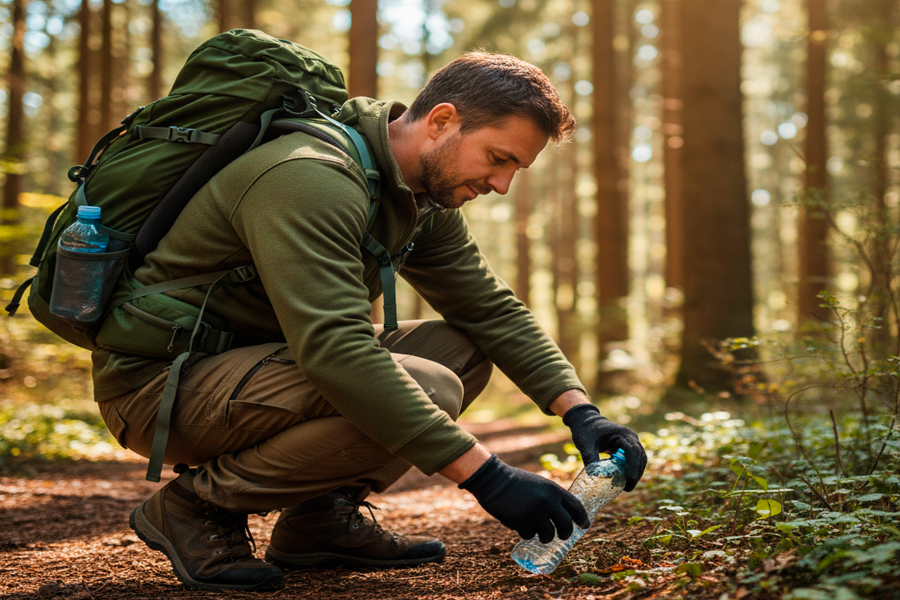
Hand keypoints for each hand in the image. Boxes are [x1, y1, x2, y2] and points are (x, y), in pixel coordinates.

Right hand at [458, 454, 588, 542]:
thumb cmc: (515, 482)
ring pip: (548, 534)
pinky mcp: (521, 520)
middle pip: (566, 525)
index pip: (576, 506)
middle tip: (561, 536)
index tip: (584, 525)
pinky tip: (520, 525)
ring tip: (540, 535)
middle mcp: (548, 501)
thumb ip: (551, 497)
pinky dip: (525, 533)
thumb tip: (563, 515)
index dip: (582, 518)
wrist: (493, 479)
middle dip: (565, 534)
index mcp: (554, 489)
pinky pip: (529, 534)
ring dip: (544, 537)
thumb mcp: (539, 484)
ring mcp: (535, 511)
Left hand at [563, 404, 646, 491]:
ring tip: (627, 487)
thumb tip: (593, 476)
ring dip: (636, 473)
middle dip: (636, 473)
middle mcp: (630, 437)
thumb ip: (589, 458)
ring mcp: (631, 441)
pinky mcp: (627, 446)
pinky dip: (632, 469)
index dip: (633, 466)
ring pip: (640, 459)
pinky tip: (625, 480)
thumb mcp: (585, 444)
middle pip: (640, 456)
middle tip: (627, 488)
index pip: (633, 451)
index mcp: (622, 434)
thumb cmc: (585, 431)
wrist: (585, 421)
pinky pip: (635, 459)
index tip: (628, 478)